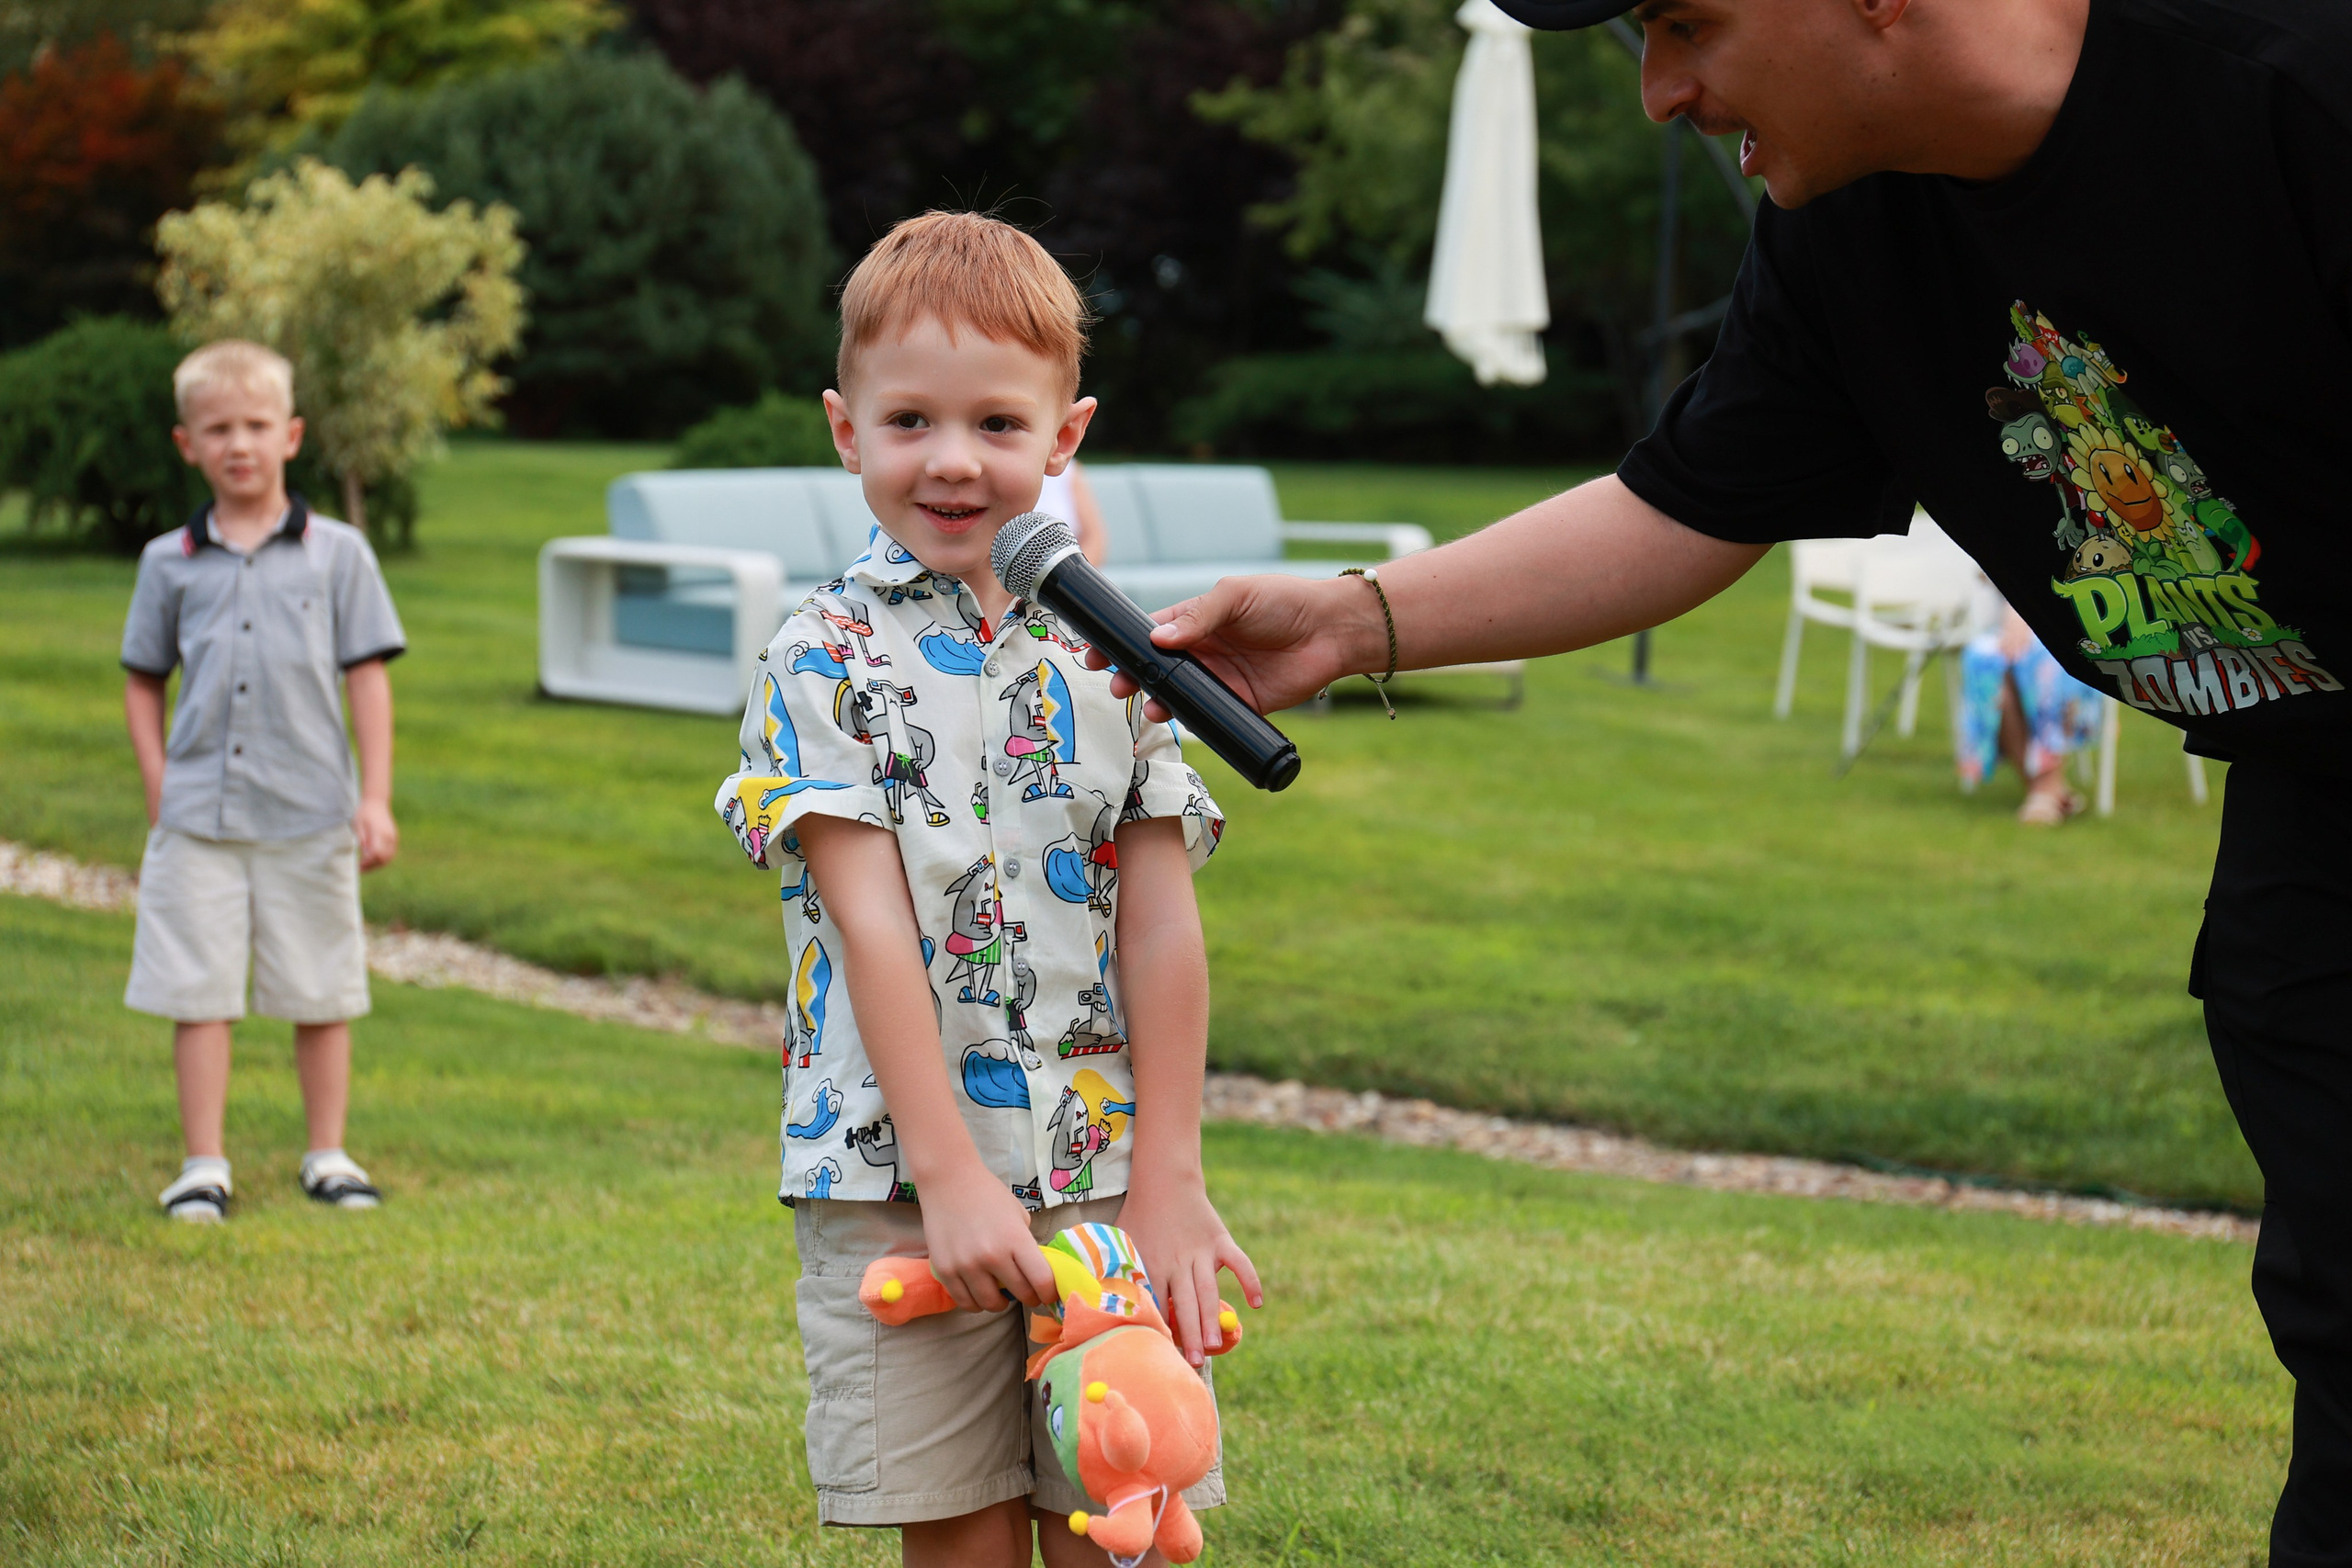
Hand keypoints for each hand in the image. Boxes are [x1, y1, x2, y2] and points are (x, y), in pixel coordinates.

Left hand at [355, 799, 398, 870]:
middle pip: (384, 858)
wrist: (376, 802)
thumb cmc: (364, 813)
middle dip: (372, 866)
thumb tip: (365, 853)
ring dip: (378, 865)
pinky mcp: (394, 838)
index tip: (358, 865)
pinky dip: (383, 860)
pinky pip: (391, 853)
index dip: (367, 863)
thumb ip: (362, 838)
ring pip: (389, 858)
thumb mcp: (358, 824)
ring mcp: (393, 838)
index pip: (376, 854)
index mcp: (380, 833)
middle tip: (360, 869)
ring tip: (366, 867)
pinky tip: (373, 860)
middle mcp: (390, 837)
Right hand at [917, 1171, 1058, 1314]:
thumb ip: (1027, 1244)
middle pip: (1020, 1294)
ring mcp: (966, 1265)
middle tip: (1028, 1295)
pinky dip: (976, 1303)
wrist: (949, 1181)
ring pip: (990, 1304)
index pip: (1041, 1281)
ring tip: (1002, 1296)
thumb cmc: (988, 1195)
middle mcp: (992, 1256)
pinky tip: (980, 1294)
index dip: (1049, 1293)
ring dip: (1001, 1303)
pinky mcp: (945, 1270)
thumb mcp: (1019, 1215)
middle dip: (1029, 1298)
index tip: (1048, 1295)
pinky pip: (965, 1302)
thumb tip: (1035, 1270)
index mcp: (1015, 1239)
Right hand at [1082, 574, 1380, 722]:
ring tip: (1149, 705)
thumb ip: (1198, 617)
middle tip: (1117, 685)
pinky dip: (1189, 721)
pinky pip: (1207, 717)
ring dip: (1156, 701)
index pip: (1147, 633)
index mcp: (1196, 620)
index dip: (1120, 644)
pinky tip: (1177, 719)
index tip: (1095, 654)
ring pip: (1176, 695)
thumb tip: (1157, 639)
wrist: (1331, 631)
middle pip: (1155, 669)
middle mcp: (1202, 651)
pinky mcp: (1239, 704)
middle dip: (1130, 677)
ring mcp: (1218, 679)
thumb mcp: (1236, 597)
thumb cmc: (1285, 601)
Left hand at [1118, 1176, 1262, 1366]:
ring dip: (1211, 1318)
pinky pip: (1239, 1262)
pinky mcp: (1220, 1240)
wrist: (1164, 1180)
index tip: (1162, 1354)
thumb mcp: (1120, 1242)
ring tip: (1213, 1345)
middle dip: (1189, 1334)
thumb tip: (1099, 1301)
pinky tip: (1256, 1304)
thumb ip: (1115, 1271)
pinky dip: (1249, 1280)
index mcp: (1152, 1264)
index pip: (1157, 1304)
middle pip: (1185, 1303)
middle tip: (1194, 1362)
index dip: (1160, 1329)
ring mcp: (1202, 1252)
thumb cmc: (1138, 1215)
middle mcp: (1178, 1261)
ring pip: (1208, 1290)